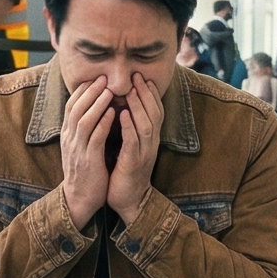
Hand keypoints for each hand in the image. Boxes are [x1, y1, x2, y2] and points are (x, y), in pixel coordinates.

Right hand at [58, 77, 115, 231]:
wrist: (79, 199)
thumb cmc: (84, 172)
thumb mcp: (79, 147)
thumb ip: (84, 129)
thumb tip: (93, 110)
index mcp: (67, 135)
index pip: (71, 106)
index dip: (82, 91)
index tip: (95, 78)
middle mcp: (69, 139)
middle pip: (76, 108)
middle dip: (90, 91)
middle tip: (103, 77)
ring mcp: (78, 150)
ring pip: (84, 120)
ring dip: (97, 103)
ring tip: (109, 90)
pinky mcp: (88, 161)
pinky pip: (95, 138)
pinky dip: (104, 123)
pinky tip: (113, 113)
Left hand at [106, 79, 162, 226]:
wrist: (129, 201)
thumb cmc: (125, 172)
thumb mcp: (130, 147)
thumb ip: (130, 129)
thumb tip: (122, 108)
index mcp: (150, 139)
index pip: (155, 111)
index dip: (150, 94)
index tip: (141, 77)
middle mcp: (151, 144)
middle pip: (154, 114)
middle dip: (145, 94)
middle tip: (137, 76)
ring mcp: (145, 154)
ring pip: (146, 125)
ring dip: (138, 106)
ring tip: (130, 90)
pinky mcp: (134, 164)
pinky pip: (133, 142)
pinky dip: (128, 127)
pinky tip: (121, 115)